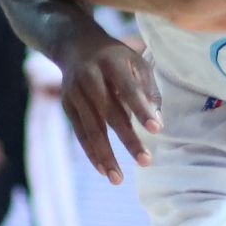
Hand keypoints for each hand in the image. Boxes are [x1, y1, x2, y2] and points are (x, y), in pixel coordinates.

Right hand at [55, 32, 160, 181]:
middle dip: (128, 139)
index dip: (142, 109)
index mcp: (112, 62)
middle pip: (110, 113)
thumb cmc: (116, 58)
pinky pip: (80, 133)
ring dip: (106, 155)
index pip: (129, 89)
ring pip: (92, 128)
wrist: (76, 46)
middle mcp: (90, 77)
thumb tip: (157, 122)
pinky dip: (91, 152)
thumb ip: (148, 90)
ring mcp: (75, 92)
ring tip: (118, 179)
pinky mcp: (67, 104)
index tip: (157, 129)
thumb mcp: (135, 62)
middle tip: (146, 161)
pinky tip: (103, 170)